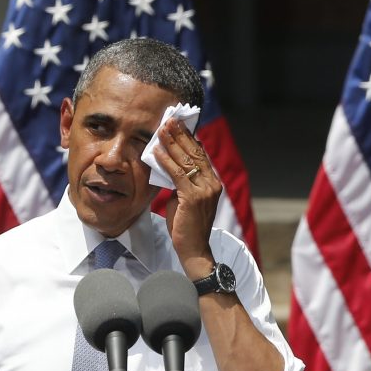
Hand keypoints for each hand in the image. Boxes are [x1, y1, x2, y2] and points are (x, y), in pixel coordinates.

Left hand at [153, 117, 221, 278]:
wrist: (193, 250)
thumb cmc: (186, 227)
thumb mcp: (183, 200)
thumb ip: (179, 184)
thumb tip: (167, 169)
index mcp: (212, 183)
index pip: (200, 155)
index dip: (189, 139)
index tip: (178, 125)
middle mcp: (212, 184)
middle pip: (195, 153)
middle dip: (181, 135)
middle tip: (170, 119)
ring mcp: (205, 190)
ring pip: (187, 161)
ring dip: (172, 143)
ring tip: (161, 129)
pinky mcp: (194, 197)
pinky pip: (178, 174)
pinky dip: (166, 161)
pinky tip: (157, 151)